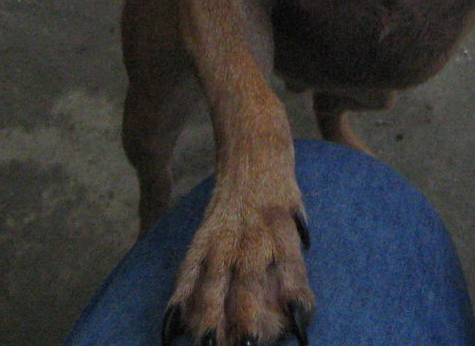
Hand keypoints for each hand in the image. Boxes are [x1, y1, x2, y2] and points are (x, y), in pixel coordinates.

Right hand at [161, 179, 313, 345]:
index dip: (294, 293)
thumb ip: (293, 256)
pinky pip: (190, 266)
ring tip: (208, 343)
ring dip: (211, 314)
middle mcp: (254, 233)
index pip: (291, 265)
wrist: (253, 148)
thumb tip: (299, 304)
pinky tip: (175, 321)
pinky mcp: (204, 232)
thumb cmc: (280, 189)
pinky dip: (182, 294)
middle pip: (249, 280)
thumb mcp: (297, 217)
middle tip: (246, 344)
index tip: (298, 322)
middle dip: (247, 315)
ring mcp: (226, 234)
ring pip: (215, 279)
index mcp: (283, 229)